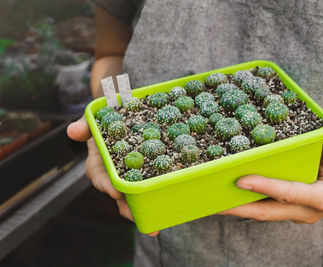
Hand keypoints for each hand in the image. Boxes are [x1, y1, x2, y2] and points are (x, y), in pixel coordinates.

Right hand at [67, 116, 159, 235]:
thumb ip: (85, 125)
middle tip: (136, 218)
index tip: (115, 192)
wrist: (121, 113)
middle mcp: (115, 172)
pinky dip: (159, 192)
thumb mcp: (94, 120)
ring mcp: (132, 173)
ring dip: (144, 208)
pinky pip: (152, 182)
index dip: (106, 185)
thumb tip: (72, 131)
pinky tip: (171, 203)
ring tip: (155, 225)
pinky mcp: (148, 169)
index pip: (99, 176)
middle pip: (119, 193)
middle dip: (127, 207)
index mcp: (100, 162)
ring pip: (136, 193)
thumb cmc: (106, 119)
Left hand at [219, 121, 322, 223]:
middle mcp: (306, 210)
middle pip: (267, 212)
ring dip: (239, 207)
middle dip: (238, 209)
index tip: (241, 180)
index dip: (265, 187)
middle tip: (212, 202)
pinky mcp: (292, 209)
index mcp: (322, 198)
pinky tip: (231, 193)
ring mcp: (297, 213)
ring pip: (263, 212)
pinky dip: (249, 202)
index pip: (288, 193)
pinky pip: (267, 207)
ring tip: (213, 199)